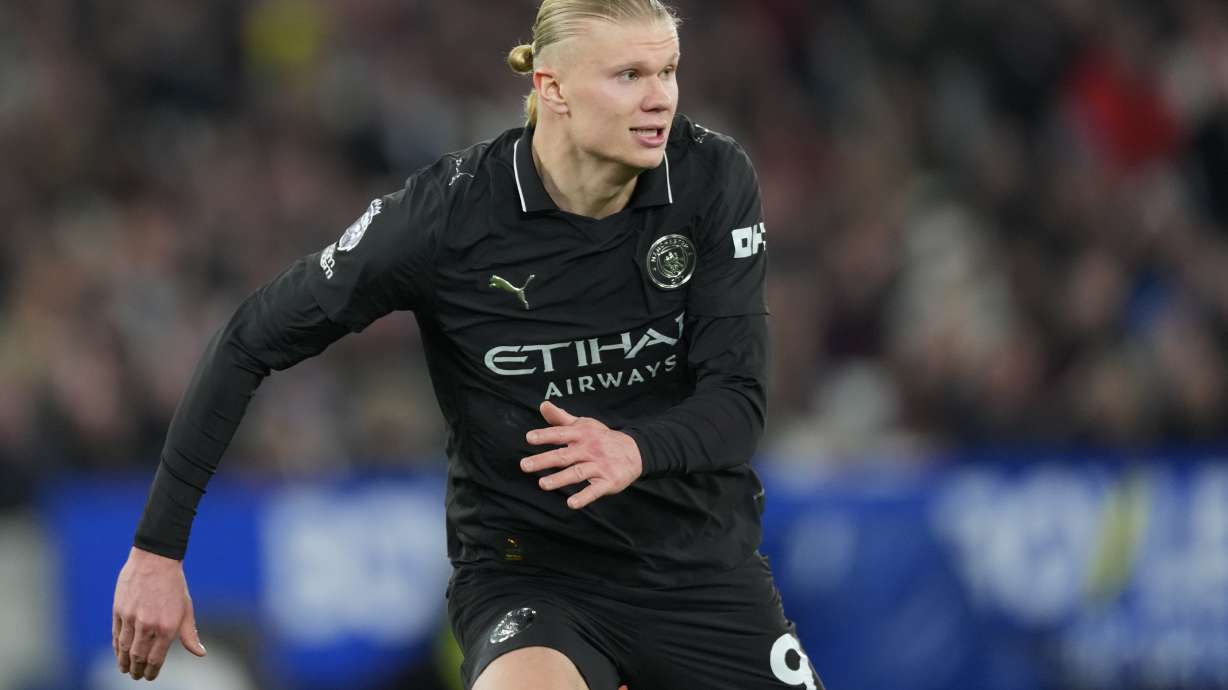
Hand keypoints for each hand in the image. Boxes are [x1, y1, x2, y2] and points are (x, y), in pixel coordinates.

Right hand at [113, 546, 206, 680]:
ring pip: (125, 649)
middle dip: (137, 670)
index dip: (152, 671)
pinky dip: (117, 648)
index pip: (156, 658)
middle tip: (137, 676)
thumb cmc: (174, 585)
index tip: (150, 676)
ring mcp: (132, 618)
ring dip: (124, 662)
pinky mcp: (119, 610)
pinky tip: (119, 654)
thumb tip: (200, 653)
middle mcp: (148, 625)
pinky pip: (116, 635)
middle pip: (138, 657)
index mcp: (167, 626)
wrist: (155, 560)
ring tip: (126, 669)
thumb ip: (190, 634)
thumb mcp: (186, 609)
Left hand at [521, 401, 642, 508]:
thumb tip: (543, 405)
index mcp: (582, 434)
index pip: (561, 434)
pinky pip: (595, 490)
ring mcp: (599, 465)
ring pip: (577, 472)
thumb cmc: (601, 437)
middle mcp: (589, 449)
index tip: (530, 438)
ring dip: (560, 479)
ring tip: (542, 484)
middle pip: (564, 455)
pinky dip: (584, 497)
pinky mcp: (608, 481)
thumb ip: (561, 418)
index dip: (545, 435)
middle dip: (544, 460)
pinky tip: (571, 503)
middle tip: (524, 465)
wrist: (635, 451)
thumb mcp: (584, 425)